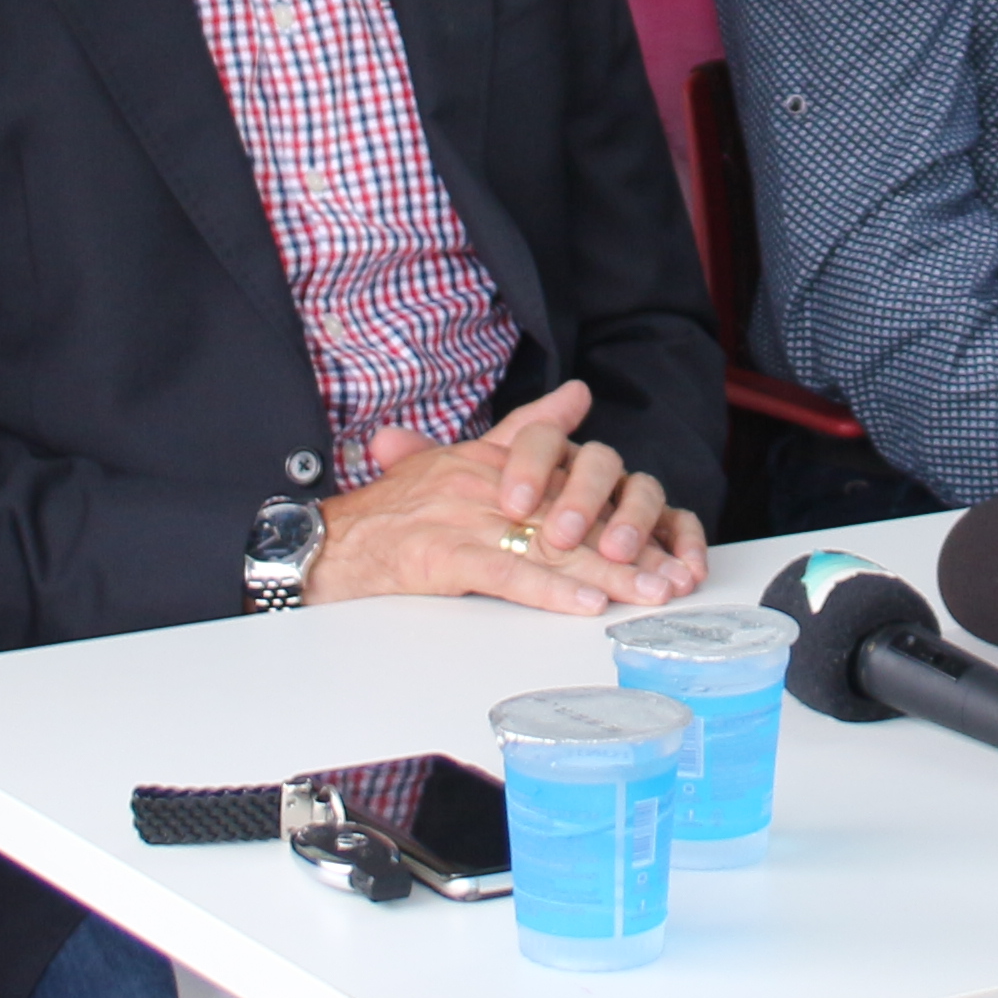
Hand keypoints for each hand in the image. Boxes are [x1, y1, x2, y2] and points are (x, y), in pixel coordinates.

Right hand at [306, 389, 704, 611]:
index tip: (661, 535)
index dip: (620, 508)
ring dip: (606, 574)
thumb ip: (524, 427)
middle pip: (571, 517)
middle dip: (627, 548)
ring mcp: (463, 520)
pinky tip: (586, 603)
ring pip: (549, 546)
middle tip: (671, 574)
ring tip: (648, 593)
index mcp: (492, 460)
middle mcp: (483, 484)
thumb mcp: (460, 455)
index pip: (570, 478)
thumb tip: (578, 394)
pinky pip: (507, 573)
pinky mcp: (443, 556)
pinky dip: (550, 589)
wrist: (327, 543)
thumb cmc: (393, 510)